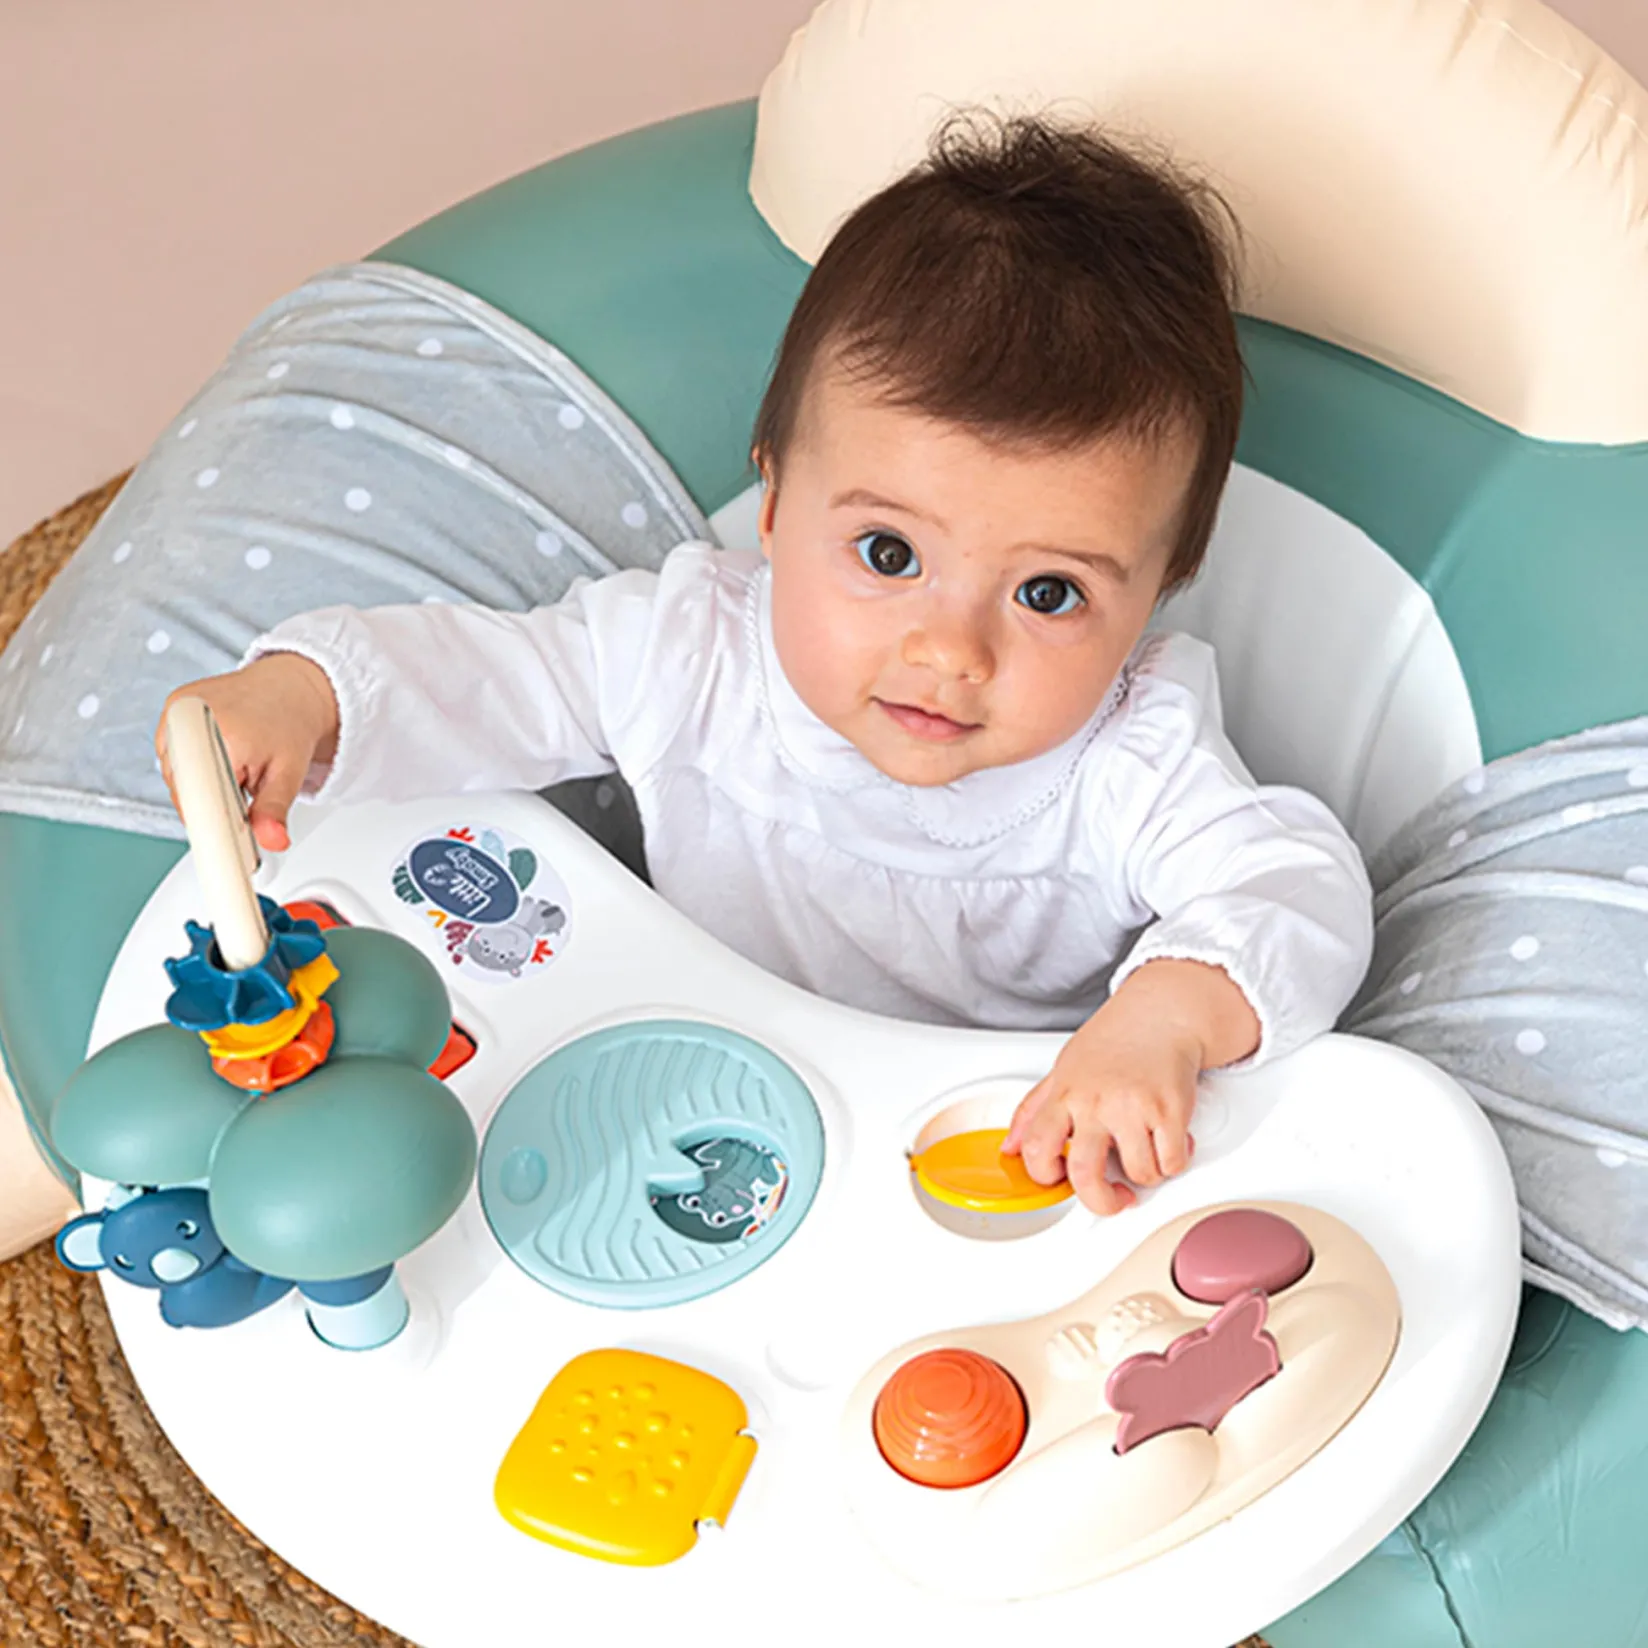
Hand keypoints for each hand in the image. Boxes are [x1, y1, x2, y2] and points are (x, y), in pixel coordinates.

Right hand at [156, 654, 339, 852]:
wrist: (288, 686)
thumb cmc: (290, 723)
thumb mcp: (290, 772)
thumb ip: (274, 810)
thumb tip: (272, 841)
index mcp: (223, 734)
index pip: (197, 798)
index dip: (210, 828)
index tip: (221, 853)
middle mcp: (192, 717)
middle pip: (184, 791)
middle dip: (212, 804)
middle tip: (244, 790)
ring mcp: (177, 709)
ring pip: (175, 776)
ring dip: (201, 784)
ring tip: (236, 765)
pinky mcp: (170, 707)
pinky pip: (170, 754)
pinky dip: (192, 763)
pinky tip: (219, 752)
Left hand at [1002, 959, 1259, 1216]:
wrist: (1159, 1014)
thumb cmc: (1112, 1042)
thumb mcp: (1062, 1070)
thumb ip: (1034, 1111)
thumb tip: (1010, 1147)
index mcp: (1064, 1095)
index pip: (1035, 1149)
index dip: (1044, 1175)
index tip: (1060, 1179)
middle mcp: (1095, 1102)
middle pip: (1084, 1174)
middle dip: (1101, 1201)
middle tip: (1113, 1198)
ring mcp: (1132, 1106)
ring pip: (1139, 1174)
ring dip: (1146, 1174)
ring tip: (1145, 1151)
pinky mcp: (1169, 1109)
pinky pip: (1172, 1162)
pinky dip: (1173, 1162)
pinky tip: (1166, 1141)